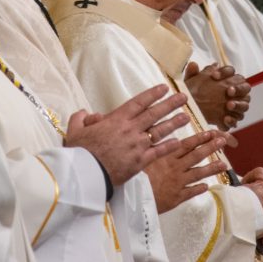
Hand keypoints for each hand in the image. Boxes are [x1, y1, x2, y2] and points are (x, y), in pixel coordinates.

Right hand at [65, 84, 188, 185]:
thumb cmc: (80, 152)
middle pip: (154, 114)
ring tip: (186, 116)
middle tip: (183, 97)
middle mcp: (130, 129)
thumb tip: (84, 114)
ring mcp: (137, 145)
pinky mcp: (140, 162)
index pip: (139, 102)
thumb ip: (80, 119)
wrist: (85, 174)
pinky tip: (179, 142)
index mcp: (116, 119)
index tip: (164, 88)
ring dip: (174, 123)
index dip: (152, 94)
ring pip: (160, 131)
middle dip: (170, 104)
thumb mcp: (76, 131)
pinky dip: (169, 147)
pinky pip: (158, 152)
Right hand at [143, 129, 231, 211]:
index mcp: (167, 156)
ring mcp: (178, 183)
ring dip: (212, 168)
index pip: (187, 145)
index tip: (211, 133)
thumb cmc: (135, 176)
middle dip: (210, 147)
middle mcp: (175, 168)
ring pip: (198, 174)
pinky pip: (191, 192)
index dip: (200, 138)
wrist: (134, 197)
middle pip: (196, 156)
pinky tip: (207, 186)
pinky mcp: (176, 197)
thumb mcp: (142, 156)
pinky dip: (199, 189)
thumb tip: (157, 137)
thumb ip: (152, 148)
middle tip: (222, 141)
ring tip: (224, 164)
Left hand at [185, 61, 250, 129]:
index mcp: (227, 79)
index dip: (225, 72)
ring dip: (239, 104)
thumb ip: (192, 74)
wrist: (192, 111)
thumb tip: (193, 65)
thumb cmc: (195, 93)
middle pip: (245, 87)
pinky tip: (226, 119)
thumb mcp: (190, 83)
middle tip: (229, 91)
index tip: (214, 76)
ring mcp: (236, 106)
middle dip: (239, 89)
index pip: (231, 71)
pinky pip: (237, 120)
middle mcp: (235, 92)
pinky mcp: (232, 119)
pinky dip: (233, 120)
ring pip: (245, 104)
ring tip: (229, 105)